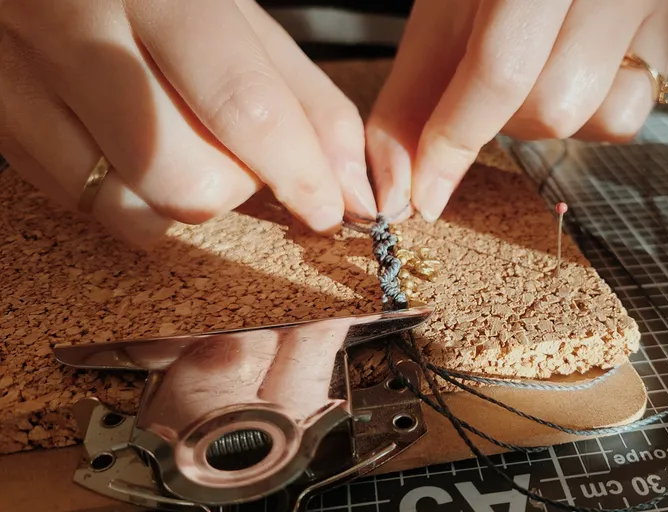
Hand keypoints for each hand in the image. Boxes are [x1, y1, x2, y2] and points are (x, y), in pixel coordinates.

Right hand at [0, 0, 375, 246]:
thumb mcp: (234, 17)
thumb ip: (302, 98)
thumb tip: (349, 186)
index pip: (242, 105)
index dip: (297, 172)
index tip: (327, 208)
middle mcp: (79, 32)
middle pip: (186, 177)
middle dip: (234, 188)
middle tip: (237, 156)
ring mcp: (23, 80)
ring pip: (129, 205)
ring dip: (178, 199)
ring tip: (179, 145)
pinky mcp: (0, 121)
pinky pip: (82, 205)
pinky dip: (128, 197)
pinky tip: (130, 151)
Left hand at [367, 0, 667, 222]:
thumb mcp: (441, 21)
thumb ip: (412, 103)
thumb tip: (396, 193)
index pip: (500, 70)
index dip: (454, 141)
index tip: (422, 196)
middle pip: (555, 107)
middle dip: (506, 122)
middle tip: (487, 85)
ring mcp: (652, 6)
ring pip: (605, 117)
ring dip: (550, 117)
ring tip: (534, 70)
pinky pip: (632, 111)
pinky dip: (591, 111)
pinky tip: (574, 72)